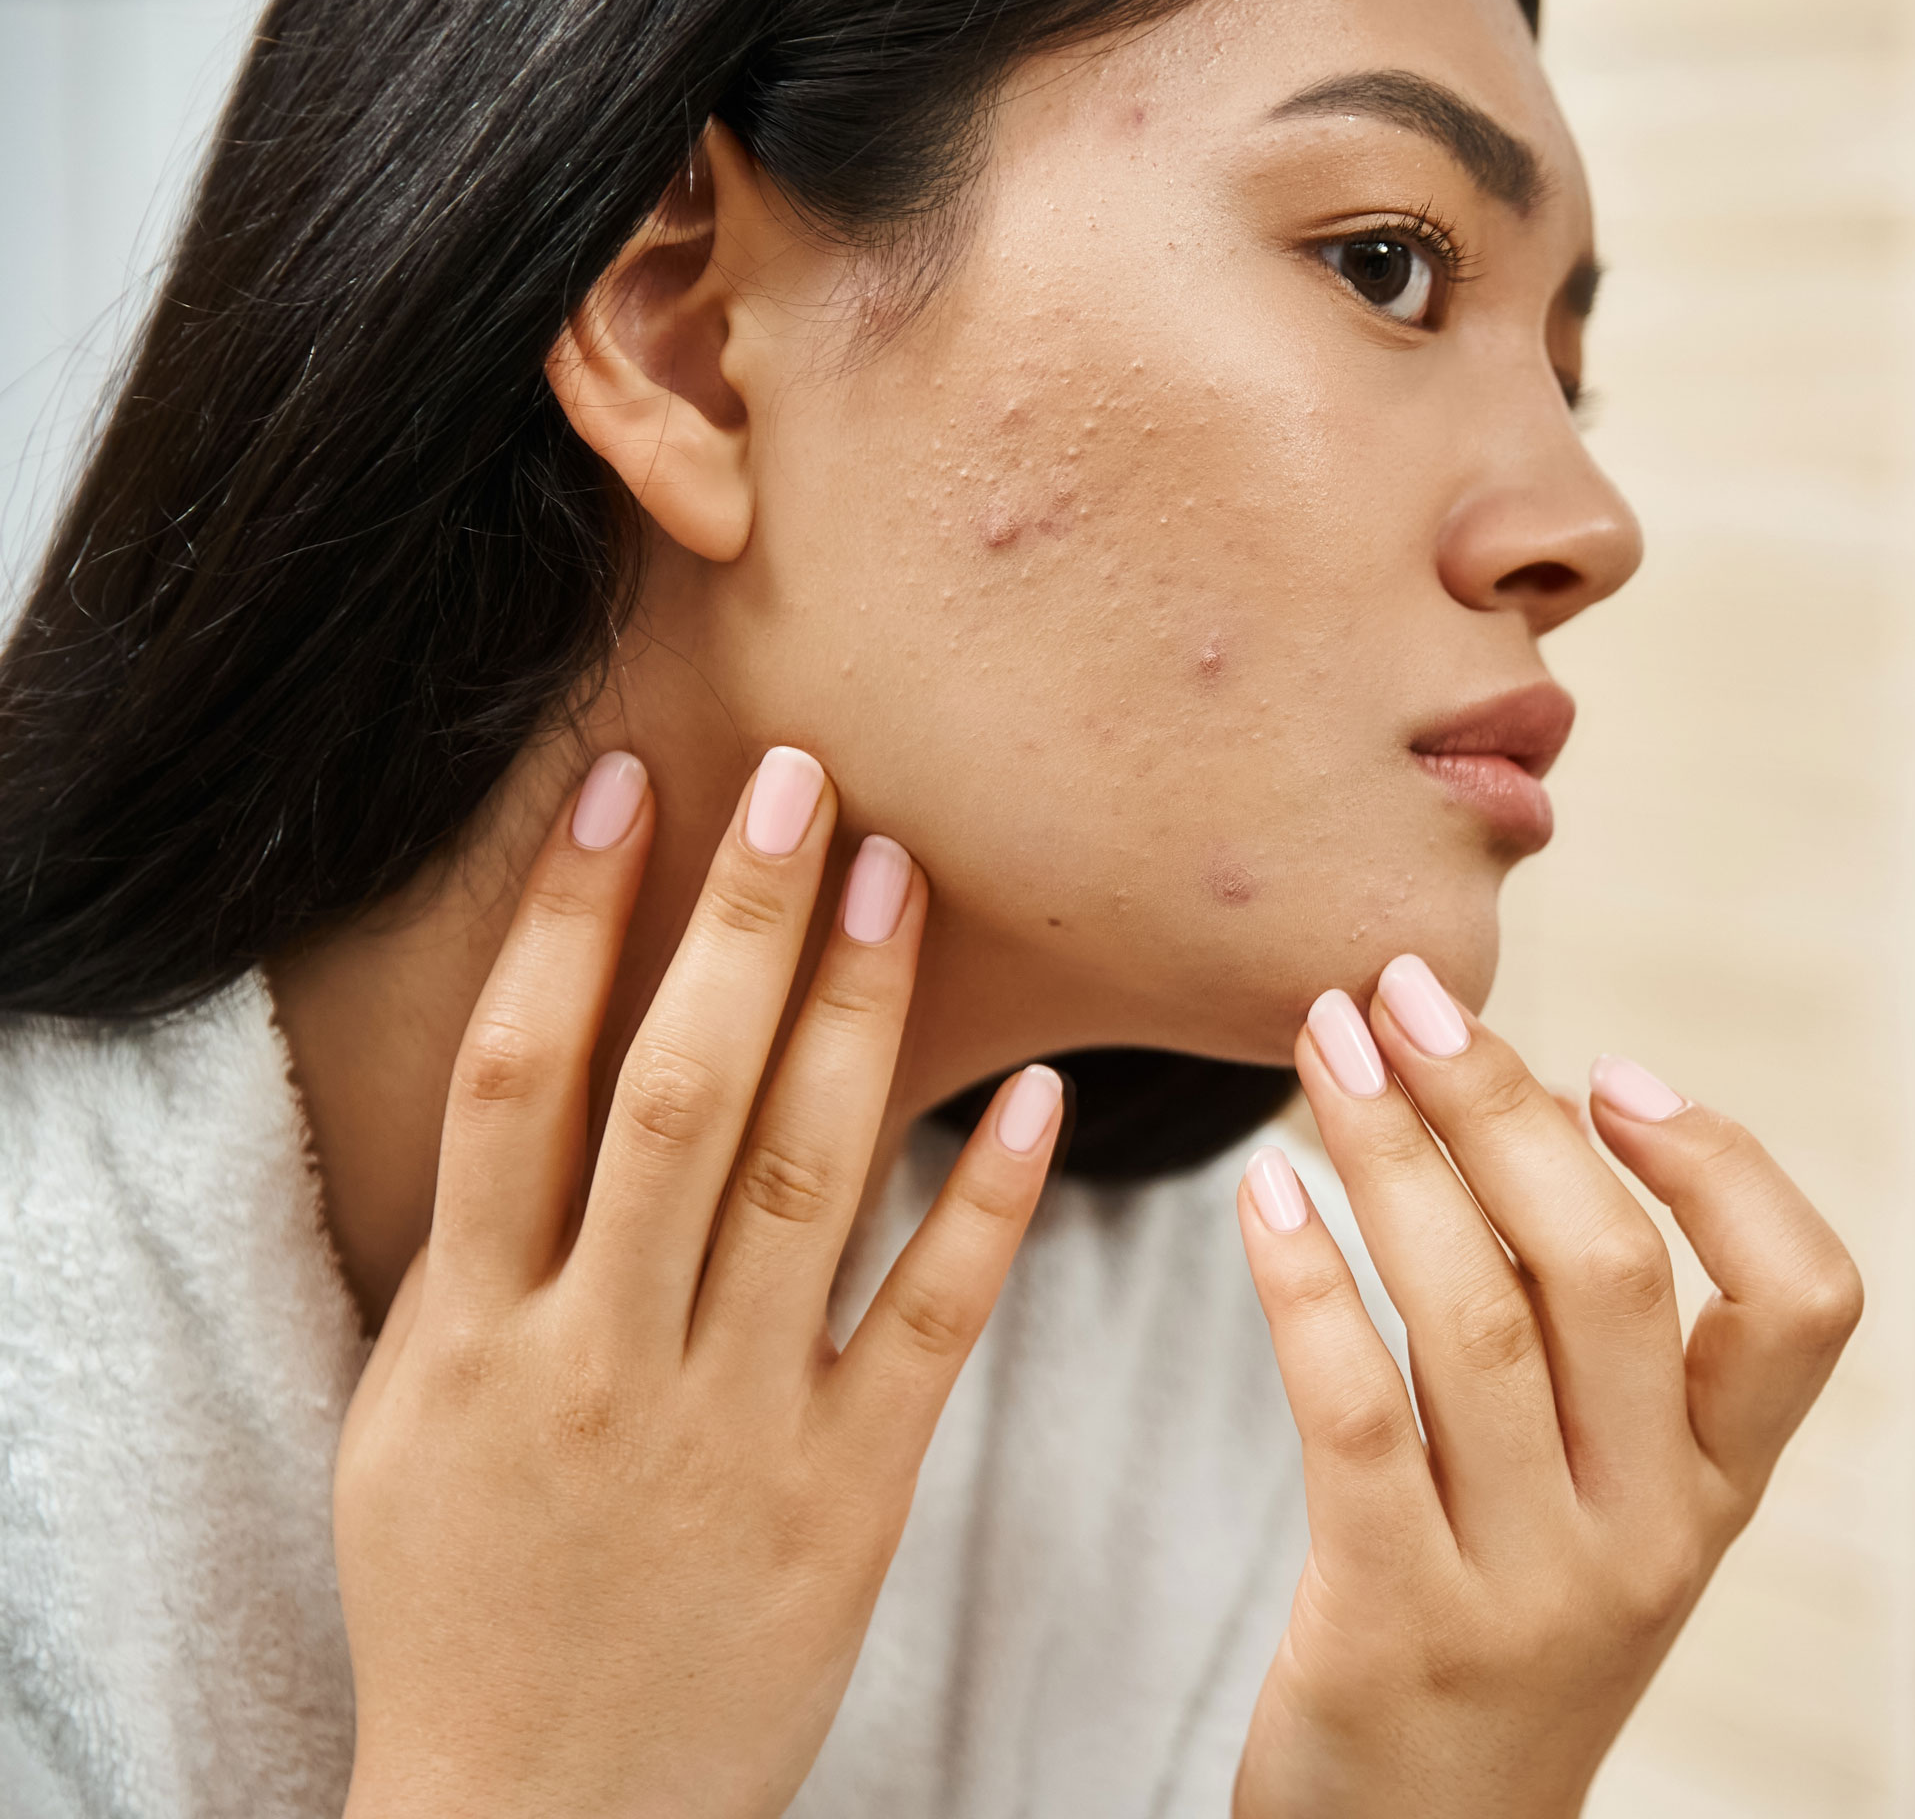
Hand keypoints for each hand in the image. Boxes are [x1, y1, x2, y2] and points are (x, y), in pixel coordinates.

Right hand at [334, 747, 1064, 1818]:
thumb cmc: (464, 1601)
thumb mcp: (415, 1424)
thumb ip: (475, 1259)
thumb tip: (534, 1074)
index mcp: (474, 1335)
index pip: (518, 1079)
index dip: (565, 920)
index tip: (626, 790)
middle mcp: (601, 1360)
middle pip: (672, 1096)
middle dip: (734, 926)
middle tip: (797, 778)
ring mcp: (732, 1428)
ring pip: (804, 1178)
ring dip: (856, 1013)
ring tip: (894, 873)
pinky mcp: (850, 1496)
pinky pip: (929, 1321)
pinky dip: (983, 1200)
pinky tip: (1034, 1092)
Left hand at [1233, 955, 1861, 1818]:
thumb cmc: (1488, 1627)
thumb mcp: (1585, 1506)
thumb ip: (1577, 1349)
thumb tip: (1511, 1113)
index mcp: (1712, 1491)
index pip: (1804, 1309)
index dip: (1725, 1167)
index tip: (1609, 1066)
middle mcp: (1650, 1536)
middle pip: (1607, 1270)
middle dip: (1497, 1104)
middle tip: (1398, 991)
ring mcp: (1532, 1589)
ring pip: (1477, 1317)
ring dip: (1389, 1155)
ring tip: (1319, 1047)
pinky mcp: (1397, 1622)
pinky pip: (1355, 1411)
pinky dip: (1307, 1279)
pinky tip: (1257, 1192)